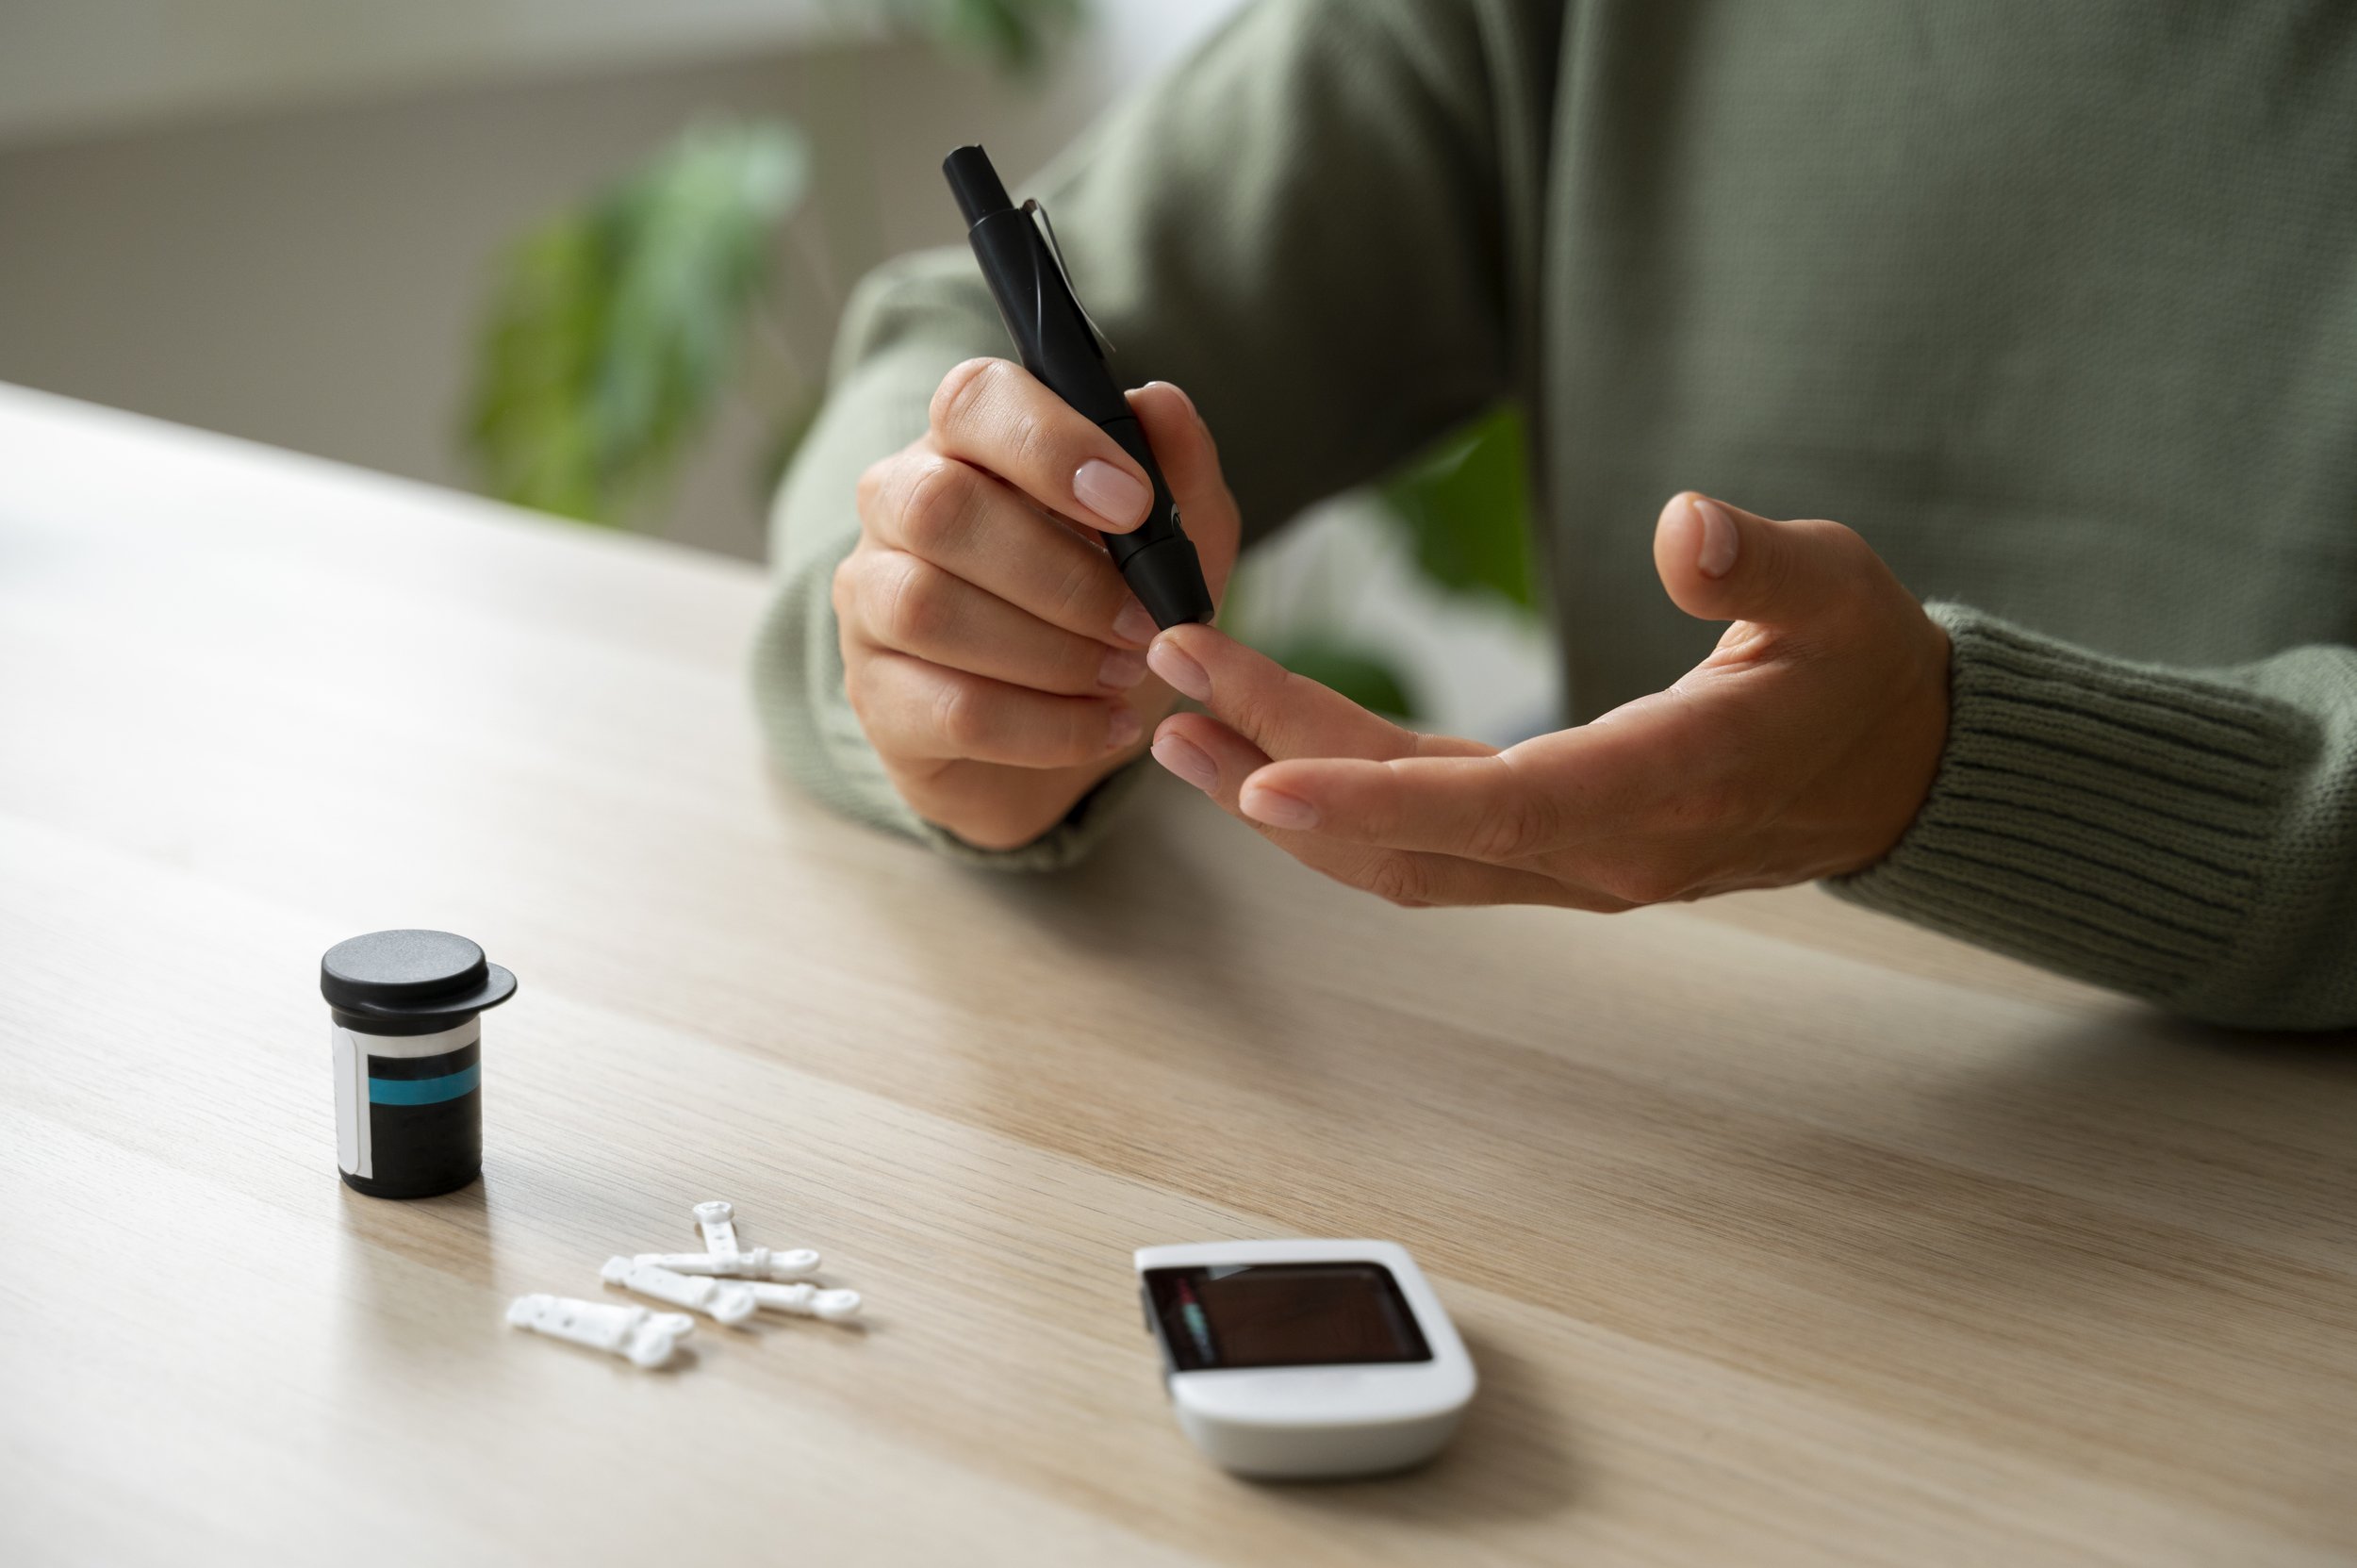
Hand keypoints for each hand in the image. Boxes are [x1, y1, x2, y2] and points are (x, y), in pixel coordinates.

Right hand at [836, 361, 1241, 849]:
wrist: (1067, 744)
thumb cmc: (1110, 616)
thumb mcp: (1173, 546)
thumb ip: (1178, 473)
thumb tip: (1161, 404)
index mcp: (968, 444)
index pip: (973, 401)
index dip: (1051, 442)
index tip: (1133, 502)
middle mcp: (898, 505)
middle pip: (939, 506)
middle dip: (1063, 573)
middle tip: (1144, 623)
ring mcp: (871, 603)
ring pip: (929, 608)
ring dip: (1054, 652)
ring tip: (1126, 674)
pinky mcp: (878, 698)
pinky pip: (951, 709)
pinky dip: (1048, 726)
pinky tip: (1106, 726)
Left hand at [1144, 493, 1948, 907]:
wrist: (1898, 769)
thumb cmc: (1864, 668)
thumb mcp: (1838, 591)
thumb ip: (1760, 567)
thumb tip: (1686, 523)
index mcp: (1666, 789)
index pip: (1496, 807)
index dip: (1373, 797)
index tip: (1258, 772)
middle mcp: (1603, 854)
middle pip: (1413, 833)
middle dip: (1281, 769)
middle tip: (1168, 685)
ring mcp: (1572, 866)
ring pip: (1404, 858)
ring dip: (1285, 801)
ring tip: (1177, 732)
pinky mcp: (1552, 851)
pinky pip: (1426, 845)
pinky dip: (1339, 804)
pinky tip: (1264, 756)